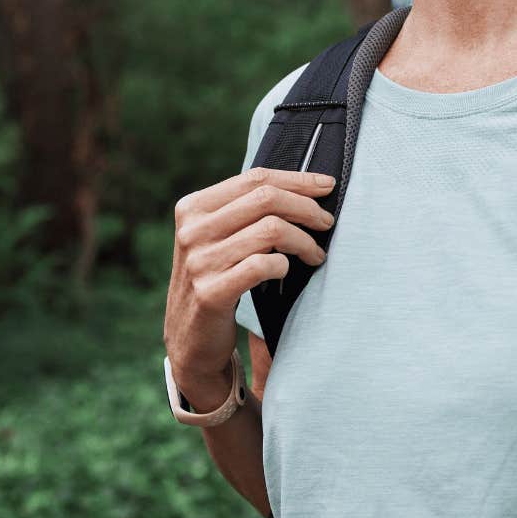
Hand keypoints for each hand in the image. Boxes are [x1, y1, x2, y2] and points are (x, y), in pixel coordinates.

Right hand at [164, 167, 336, 385]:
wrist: (189, 338)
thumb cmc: (217, 279)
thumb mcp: (217, 238)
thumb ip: (244, 211)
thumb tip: (304, 187)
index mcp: (193, 208)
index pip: (254, 179)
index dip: (297, 180)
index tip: (327, 186)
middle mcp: (192, 231)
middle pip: (265, 199)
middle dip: (306, 208)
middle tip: (326, 222)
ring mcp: (199, 262)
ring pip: (271, 230)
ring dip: (304, 241)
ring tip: (316, 254)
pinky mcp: (210, 293)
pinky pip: (263, 266)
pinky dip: (284, 265)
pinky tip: (288, 271)